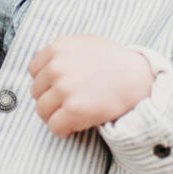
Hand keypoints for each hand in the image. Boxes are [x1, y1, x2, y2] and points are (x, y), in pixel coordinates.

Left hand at [28, 35, 153, 135]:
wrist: (138, 79)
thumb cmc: (114, 62)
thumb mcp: (85, 43)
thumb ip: (62, 52)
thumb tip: (43, 67)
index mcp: (57, 47)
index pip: (33, 71)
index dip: (46, 82)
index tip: (59, 88)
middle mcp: (57, 67)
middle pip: (36, 93)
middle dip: (50, 100)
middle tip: (68, 103)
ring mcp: (64, 89)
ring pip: (42, 111)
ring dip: (55, 116)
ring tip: (71, 115)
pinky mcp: (73, 110)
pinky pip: (54, 126)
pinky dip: (62, 130)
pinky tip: (73, 126)